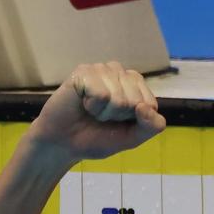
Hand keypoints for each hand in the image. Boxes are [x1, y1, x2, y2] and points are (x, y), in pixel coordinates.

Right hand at [29, 61, 165, 161]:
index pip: (150, 104)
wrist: (63, 144)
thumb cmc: (97, 138)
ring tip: (92, 111)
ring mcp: (102, 70)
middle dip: (118, 117)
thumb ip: (150, 126)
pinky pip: (101, 93)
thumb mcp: (131, 138)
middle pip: (135, 100)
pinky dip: (92, 106)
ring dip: (104, 113)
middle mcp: (120, 73)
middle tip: (101, 117)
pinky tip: (83, 103)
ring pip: (118, 97)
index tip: (118, 123)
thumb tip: (146, 108)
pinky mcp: (84, 71)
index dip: (134, 121)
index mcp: (135, 86)